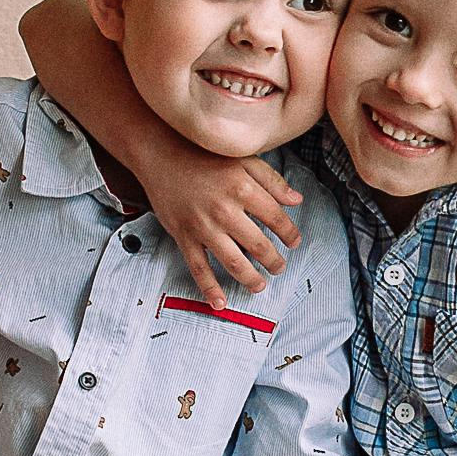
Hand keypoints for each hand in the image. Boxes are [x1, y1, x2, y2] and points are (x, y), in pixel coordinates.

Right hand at [150, 146, 301, 306]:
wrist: (160, 153)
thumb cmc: (203, 154)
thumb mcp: (243, 159)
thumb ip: (272, 180)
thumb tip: (296, 199)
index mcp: (243, 189)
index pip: (276, 219)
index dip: (290, 233)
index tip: (294, 241)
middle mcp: (225, 211)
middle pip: (259, 246)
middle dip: (274, 261)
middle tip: (279, 267)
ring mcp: (203, 227)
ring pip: (234, 262)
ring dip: (251, 279)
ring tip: (260, 285)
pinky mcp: (184, 236)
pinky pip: (199, 268)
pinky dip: (210, 289)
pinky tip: (220, 303)